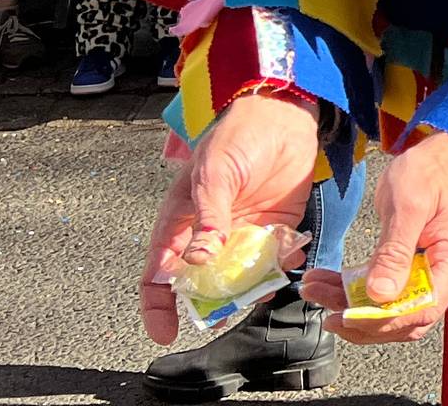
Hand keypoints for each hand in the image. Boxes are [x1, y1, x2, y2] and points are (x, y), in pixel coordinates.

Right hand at [141, 94, 319, 343]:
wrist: (284, 115)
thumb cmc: (236, 138)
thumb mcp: (214, 176)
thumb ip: (207, 219)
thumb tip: (194, 261)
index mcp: (181, 222)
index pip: (159, 273)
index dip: (157, 305)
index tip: (165, 332)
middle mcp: (210, 235)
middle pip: (202, 285)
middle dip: (212, 304)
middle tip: (224, 316)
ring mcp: (244, 234)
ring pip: (242, 278)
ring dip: (251, 288)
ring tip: (262, 285)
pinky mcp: (277, 227)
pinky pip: (277, 259)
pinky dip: (283, 262)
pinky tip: (290, 250)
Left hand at [306, 134, 447, 345]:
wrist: (444, 151)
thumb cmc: (430, 171)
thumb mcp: (408, 206)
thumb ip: (395, 251)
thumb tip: (379, 294)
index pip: (421, 309)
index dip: (382, 320)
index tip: (343, 314)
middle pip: (407, 319)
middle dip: (361, 317)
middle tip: (319, 303)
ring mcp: (435, 273)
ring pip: (394, 309)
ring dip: (354, 306)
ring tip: (315, 289)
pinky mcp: (419, 267)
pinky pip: (389, 291)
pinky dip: (359, 292)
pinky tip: (329, 281)